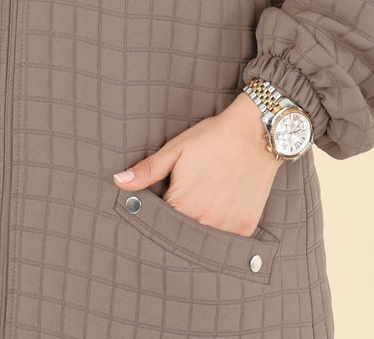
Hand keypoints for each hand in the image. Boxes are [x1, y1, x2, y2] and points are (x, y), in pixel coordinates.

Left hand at [112, 93, 282, 237]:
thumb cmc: (212, 138)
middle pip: (181, 236)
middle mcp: (203, 221)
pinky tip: (220, 211)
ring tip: (202, 206)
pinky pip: (227, 241)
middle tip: (186, 202)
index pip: (159, 224)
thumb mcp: (176, 149)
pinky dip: (221, 232)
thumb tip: (119, 181)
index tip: (163, 203)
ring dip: (198, 230)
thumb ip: (147, 170)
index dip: (157, 216)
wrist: (254, 133)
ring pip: (204, 241)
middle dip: (177, 226)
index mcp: (181, 204)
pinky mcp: (245, 227)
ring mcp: (226, 227)